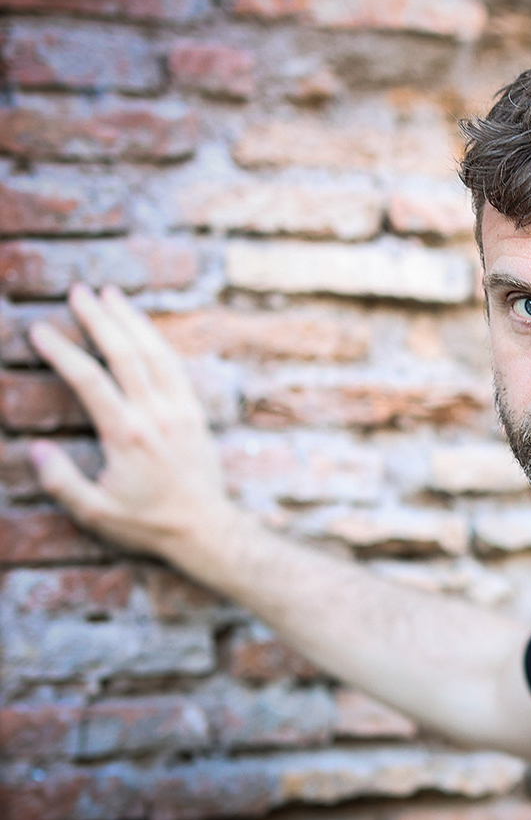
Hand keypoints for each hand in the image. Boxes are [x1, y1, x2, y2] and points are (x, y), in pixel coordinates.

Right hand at [28, 284, 238, 562]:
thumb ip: (61, 481)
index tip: (39, 331)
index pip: (88, 380)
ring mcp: (179, 410)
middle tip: (77, 291)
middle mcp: (155, 415)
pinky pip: (175, 367)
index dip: (61, 352)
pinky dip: (157, 341)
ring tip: (109, 294)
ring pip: (155, 353)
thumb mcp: (95, 512)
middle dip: (99, 319)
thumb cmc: (148, 523)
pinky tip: (142, 328)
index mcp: (127, 435)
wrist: (205, 528)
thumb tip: (35, 448)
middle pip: (125, 354)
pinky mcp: (194, 413)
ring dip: (131, 320)